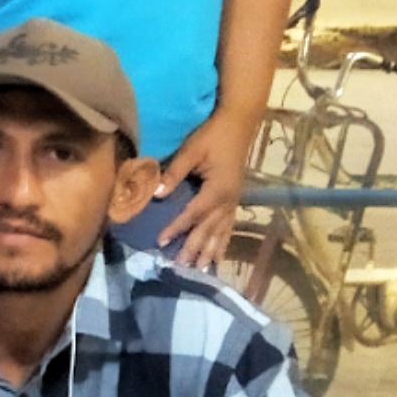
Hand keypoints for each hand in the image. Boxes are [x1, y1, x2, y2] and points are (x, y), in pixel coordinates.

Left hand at [149, 116, 248, 268]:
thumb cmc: (213, 135)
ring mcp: (233, 202)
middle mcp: (228, 200)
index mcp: (217, 190)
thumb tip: (157, 194)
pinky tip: (218, 257)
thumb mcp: (191, 150)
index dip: (176, 228)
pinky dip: (223, 243)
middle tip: (181, 269)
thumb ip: (174, 173)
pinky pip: (229, 227)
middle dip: (194, 250)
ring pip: (221, 233)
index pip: (193, 214)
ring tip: (202, 272)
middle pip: (208, 230)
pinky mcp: (235, 200)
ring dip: (211, 253)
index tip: (161, 242)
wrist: (239, 124)